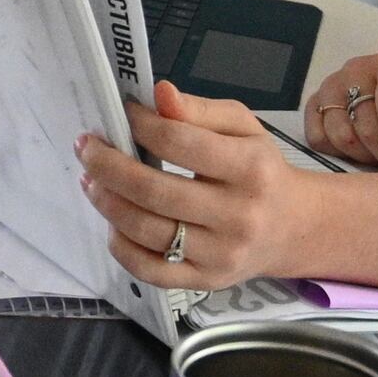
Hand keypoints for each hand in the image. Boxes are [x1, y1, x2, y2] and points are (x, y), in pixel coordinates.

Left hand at [78, 82, 323, 291]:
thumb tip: (160, 94)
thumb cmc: (259, 170)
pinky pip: (148, 269)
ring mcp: (221, 255)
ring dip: (106, 202)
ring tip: (91, 180)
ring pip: (146, 231)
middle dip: (108, 166)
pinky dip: (120, 245)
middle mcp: (238, 216)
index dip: (141, 125)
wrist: (291, 228)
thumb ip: (199, 110)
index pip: (180, 143)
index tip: (123, 113)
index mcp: (251, 169)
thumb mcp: (242, 128)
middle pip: (154, 191)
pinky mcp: (205, 282)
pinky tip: (112, 220)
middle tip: (86, 147)